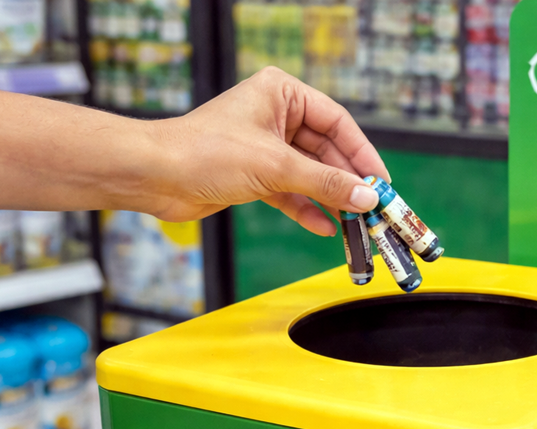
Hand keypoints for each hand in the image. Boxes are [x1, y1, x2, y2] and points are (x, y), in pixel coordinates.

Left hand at [149, 67, 388, 234]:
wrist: (155, 176)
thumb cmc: (205, 152)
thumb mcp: (276, 166)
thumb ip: (326, 182)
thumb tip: (366, 197)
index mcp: (281, 93)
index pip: (337, 122)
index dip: (362, 153)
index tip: (381, 182)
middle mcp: (275, 115)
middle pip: (326, 151)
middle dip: (348, 181)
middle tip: (374, 207)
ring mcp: (265, 146)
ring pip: (310, 173)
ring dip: (331, 199)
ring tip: (356, 222)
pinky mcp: (254, 174)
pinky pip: (291, 191)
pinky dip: (307, 208)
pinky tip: (326, 227)